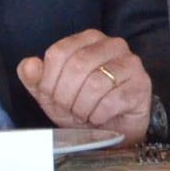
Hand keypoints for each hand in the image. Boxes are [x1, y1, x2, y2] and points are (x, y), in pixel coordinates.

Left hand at [18, 30, 151, 144]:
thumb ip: (36, 79)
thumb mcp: (52, 94)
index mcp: (88, 39)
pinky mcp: (141, 85)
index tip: (52, 98)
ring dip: (82, 108)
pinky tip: (99, 118)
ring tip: (85, 115)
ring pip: (95, 84)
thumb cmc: (83, 106)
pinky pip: (111, 101)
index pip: (58, 53)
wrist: (113, 130)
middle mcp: (112, 44)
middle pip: (76, 66)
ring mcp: (130, 63)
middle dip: (66, 97)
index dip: (49, 81)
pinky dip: (98, 116)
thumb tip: (28, 65)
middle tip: (69, 110)